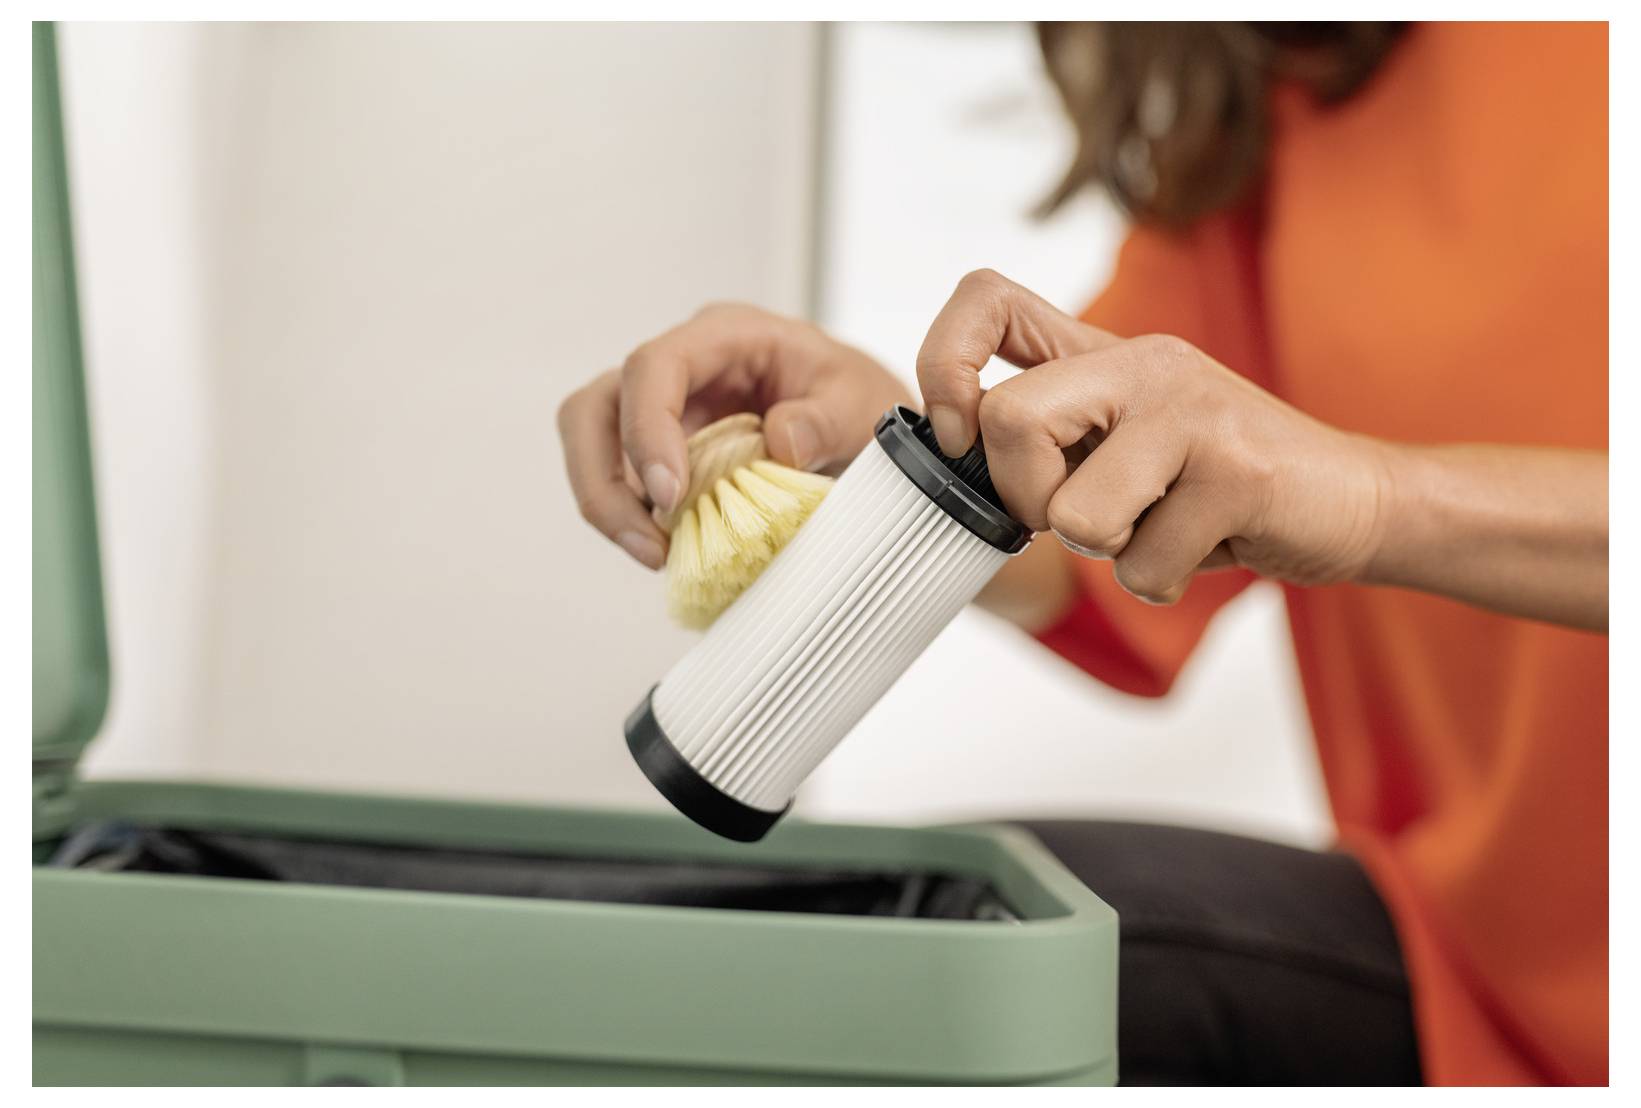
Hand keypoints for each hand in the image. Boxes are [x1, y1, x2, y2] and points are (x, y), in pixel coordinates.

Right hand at [558, 303, 911, 568]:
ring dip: (611, 504)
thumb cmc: (857, 399)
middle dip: (603, 477)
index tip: (671, 496)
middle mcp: (682, 366)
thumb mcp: (863, 406)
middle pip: (597, 406)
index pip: (654, 366)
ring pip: (594, 444)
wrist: (863, 423)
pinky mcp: (663, 451)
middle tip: (649, 541)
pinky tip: (672, 550)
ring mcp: (665, 409)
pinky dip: (635, 519)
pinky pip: (624, 481)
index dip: (647, 428)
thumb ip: (827, 421)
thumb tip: (779, 443)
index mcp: (726, 336)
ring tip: (656, 555)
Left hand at [917, 270, 1390, 603]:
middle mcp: (1142, 364)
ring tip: (1165, 527)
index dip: (943, 362)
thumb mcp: (1125, 445)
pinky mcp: (1237, 470)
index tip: (959, 432)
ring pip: (1074, 515)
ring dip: (1109, 552)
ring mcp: (1192, 410)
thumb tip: (953, 461)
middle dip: (1027, 500)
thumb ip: (1050, 440)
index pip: (986, 299)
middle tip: (1082, 515)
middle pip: (1010, 420)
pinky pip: (1141, 565)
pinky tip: (1211, 543)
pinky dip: (1162, 581)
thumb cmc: (1222, 485)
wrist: (1355, 501)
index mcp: (1103, 353)